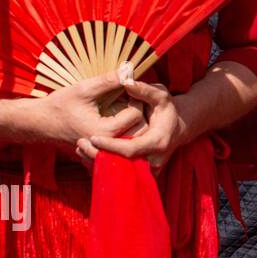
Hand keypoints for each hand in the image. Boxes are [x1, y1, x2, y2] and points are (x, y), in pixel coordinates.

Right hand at [17, 70, 144, 146]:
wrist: (41, 122)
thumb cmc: (60, 105)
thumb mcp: (84, 89)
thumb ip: (108, 81)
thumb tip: (130, 70)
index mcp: (104, 132)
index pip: (137, 115)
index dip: (136, 98)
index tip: (130, 88)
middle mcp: (107, 145)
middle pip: (140, 128)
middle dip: (140, 110)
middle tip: (133, 96)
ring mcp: (106, 149)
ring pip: (135, 136)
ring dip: (136, 120)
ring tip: (128, 103)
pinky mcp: (104, 148)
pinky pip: (125, 140)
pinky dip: (128, 128)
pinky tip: (121, 114)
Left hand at [76, 77, 190, 173]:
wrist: (177, 129)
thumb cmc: (167, 110)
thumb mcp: (161, 96)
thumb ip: (145, 90)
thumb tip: (127, 81)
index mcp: (158, 142)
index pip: (130, 149)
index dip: (110, 146)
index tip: (92, 137)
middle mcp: (154, 160)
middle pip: (121, 166)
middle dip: (98, 156)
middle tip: (79, 144)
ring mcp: (148, 170)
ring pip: (118, 174)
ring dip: (96, 163)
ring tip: (80, 148)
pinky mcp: (141, 174)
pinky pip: (119, 175)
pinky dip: (103, 167)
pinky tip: (88, 155)